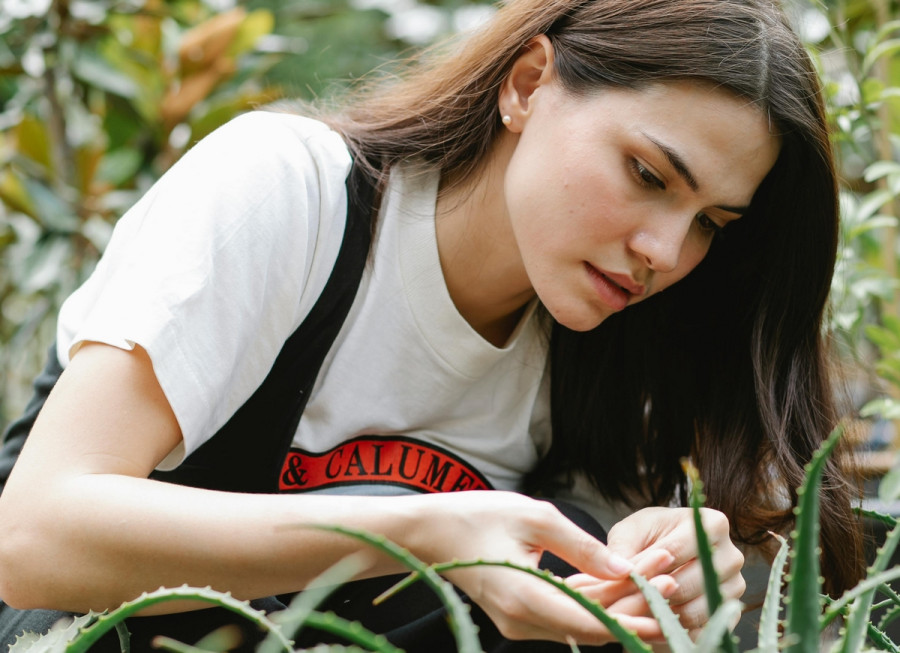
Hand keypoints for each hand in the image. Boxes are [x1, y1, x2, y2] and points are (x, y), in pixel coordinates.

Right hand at [403, 491, 676, 644]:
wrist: (428, 531)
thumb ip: (582, 546)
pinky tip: (623, 580)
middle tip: (672, 578)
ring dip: (618, 599)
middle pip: (593, 624)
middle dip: (635, 603)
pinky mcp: (520, 611)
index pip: (593, 622)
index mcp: (526, 599)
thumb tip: (625, 567)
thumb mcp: (534, 517)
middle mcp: (524, 620)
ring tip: (658, 574)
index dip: (634, 618)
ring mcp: (520, 619)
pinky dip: (594, 597)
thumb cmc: (476, 516)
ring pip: (582, 618)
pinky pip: (565, 609)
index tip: (668, 605)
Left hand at [604, 507, 745, 636]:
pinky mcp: (731, 613)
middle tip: (626, 601)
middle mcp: (732, 555)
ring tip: (637, 610)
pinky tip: (654, 622)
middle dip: (653, 594)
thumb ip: (623, 548)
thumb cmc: (649, 538)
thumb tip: (623, 570)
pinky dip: (675, 630)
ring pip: (695, 611)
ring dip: (662, 614)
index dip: (644, 567)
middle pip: (687, 583)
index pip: (674, 550)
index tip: (623, 577)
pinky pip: (701, 630)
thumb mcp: (630, 532)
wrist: (667, 554)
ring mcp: (735, 586)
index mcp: (713, 523)